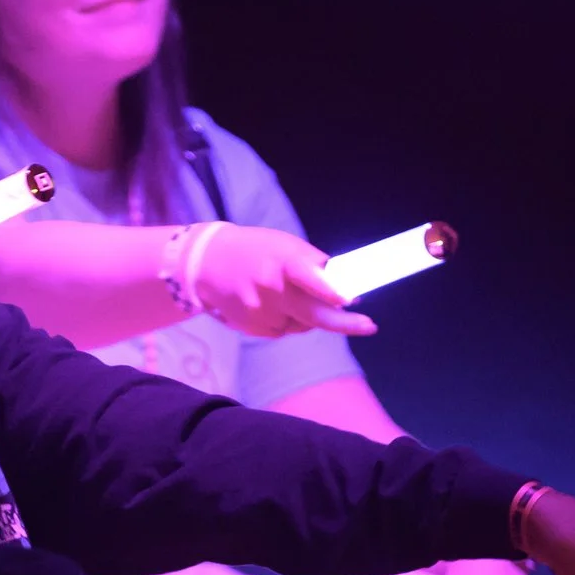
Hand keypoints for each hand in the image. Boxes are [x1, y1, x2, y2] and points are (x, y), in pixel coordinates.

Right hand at [190, 225, 378, 338]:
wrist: (205, 264)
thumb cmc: (255, 250)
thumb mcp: (284, 245)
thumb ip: (312, 264)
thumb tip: (346, 284)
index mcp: (281, 261)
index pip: (307, 277)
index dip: (328, 290)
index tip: (349, 299)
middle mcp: (271, 289)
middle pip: (312, 314)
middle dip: (344, 323)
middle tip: (369, 326)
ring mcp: (261, 313)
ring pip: (301, 325)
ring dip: (308, 316)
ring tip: (288, 295)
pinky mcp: (253, 329)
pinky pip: (284, 330)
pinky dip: (287, 321)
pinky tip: (272, 305)